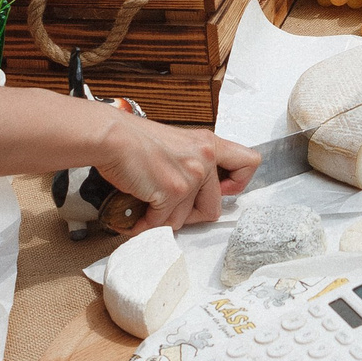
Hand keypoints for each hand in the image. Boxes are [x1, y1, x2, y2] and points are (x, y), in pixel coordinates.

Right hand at [94, 113, 258, 229]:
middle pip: (214, 208)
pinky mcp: (172, 191)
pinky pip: (163, 223)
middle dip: (191, 216)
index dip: (237, 184)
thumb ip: (194, 163)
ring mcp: (191, 176)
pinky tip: (139, 213)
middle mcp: (206, 159)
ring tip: (149, 207)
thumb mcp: (177, 144)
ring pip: (185, 220)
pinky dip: (148, 223)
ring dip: (164, 220)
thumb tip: (196, 193)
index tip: (221, 190)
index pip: (249, 163)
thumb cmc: (136, 139)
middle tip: (172, 208)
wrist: (112, 137)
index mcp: (209, 144)